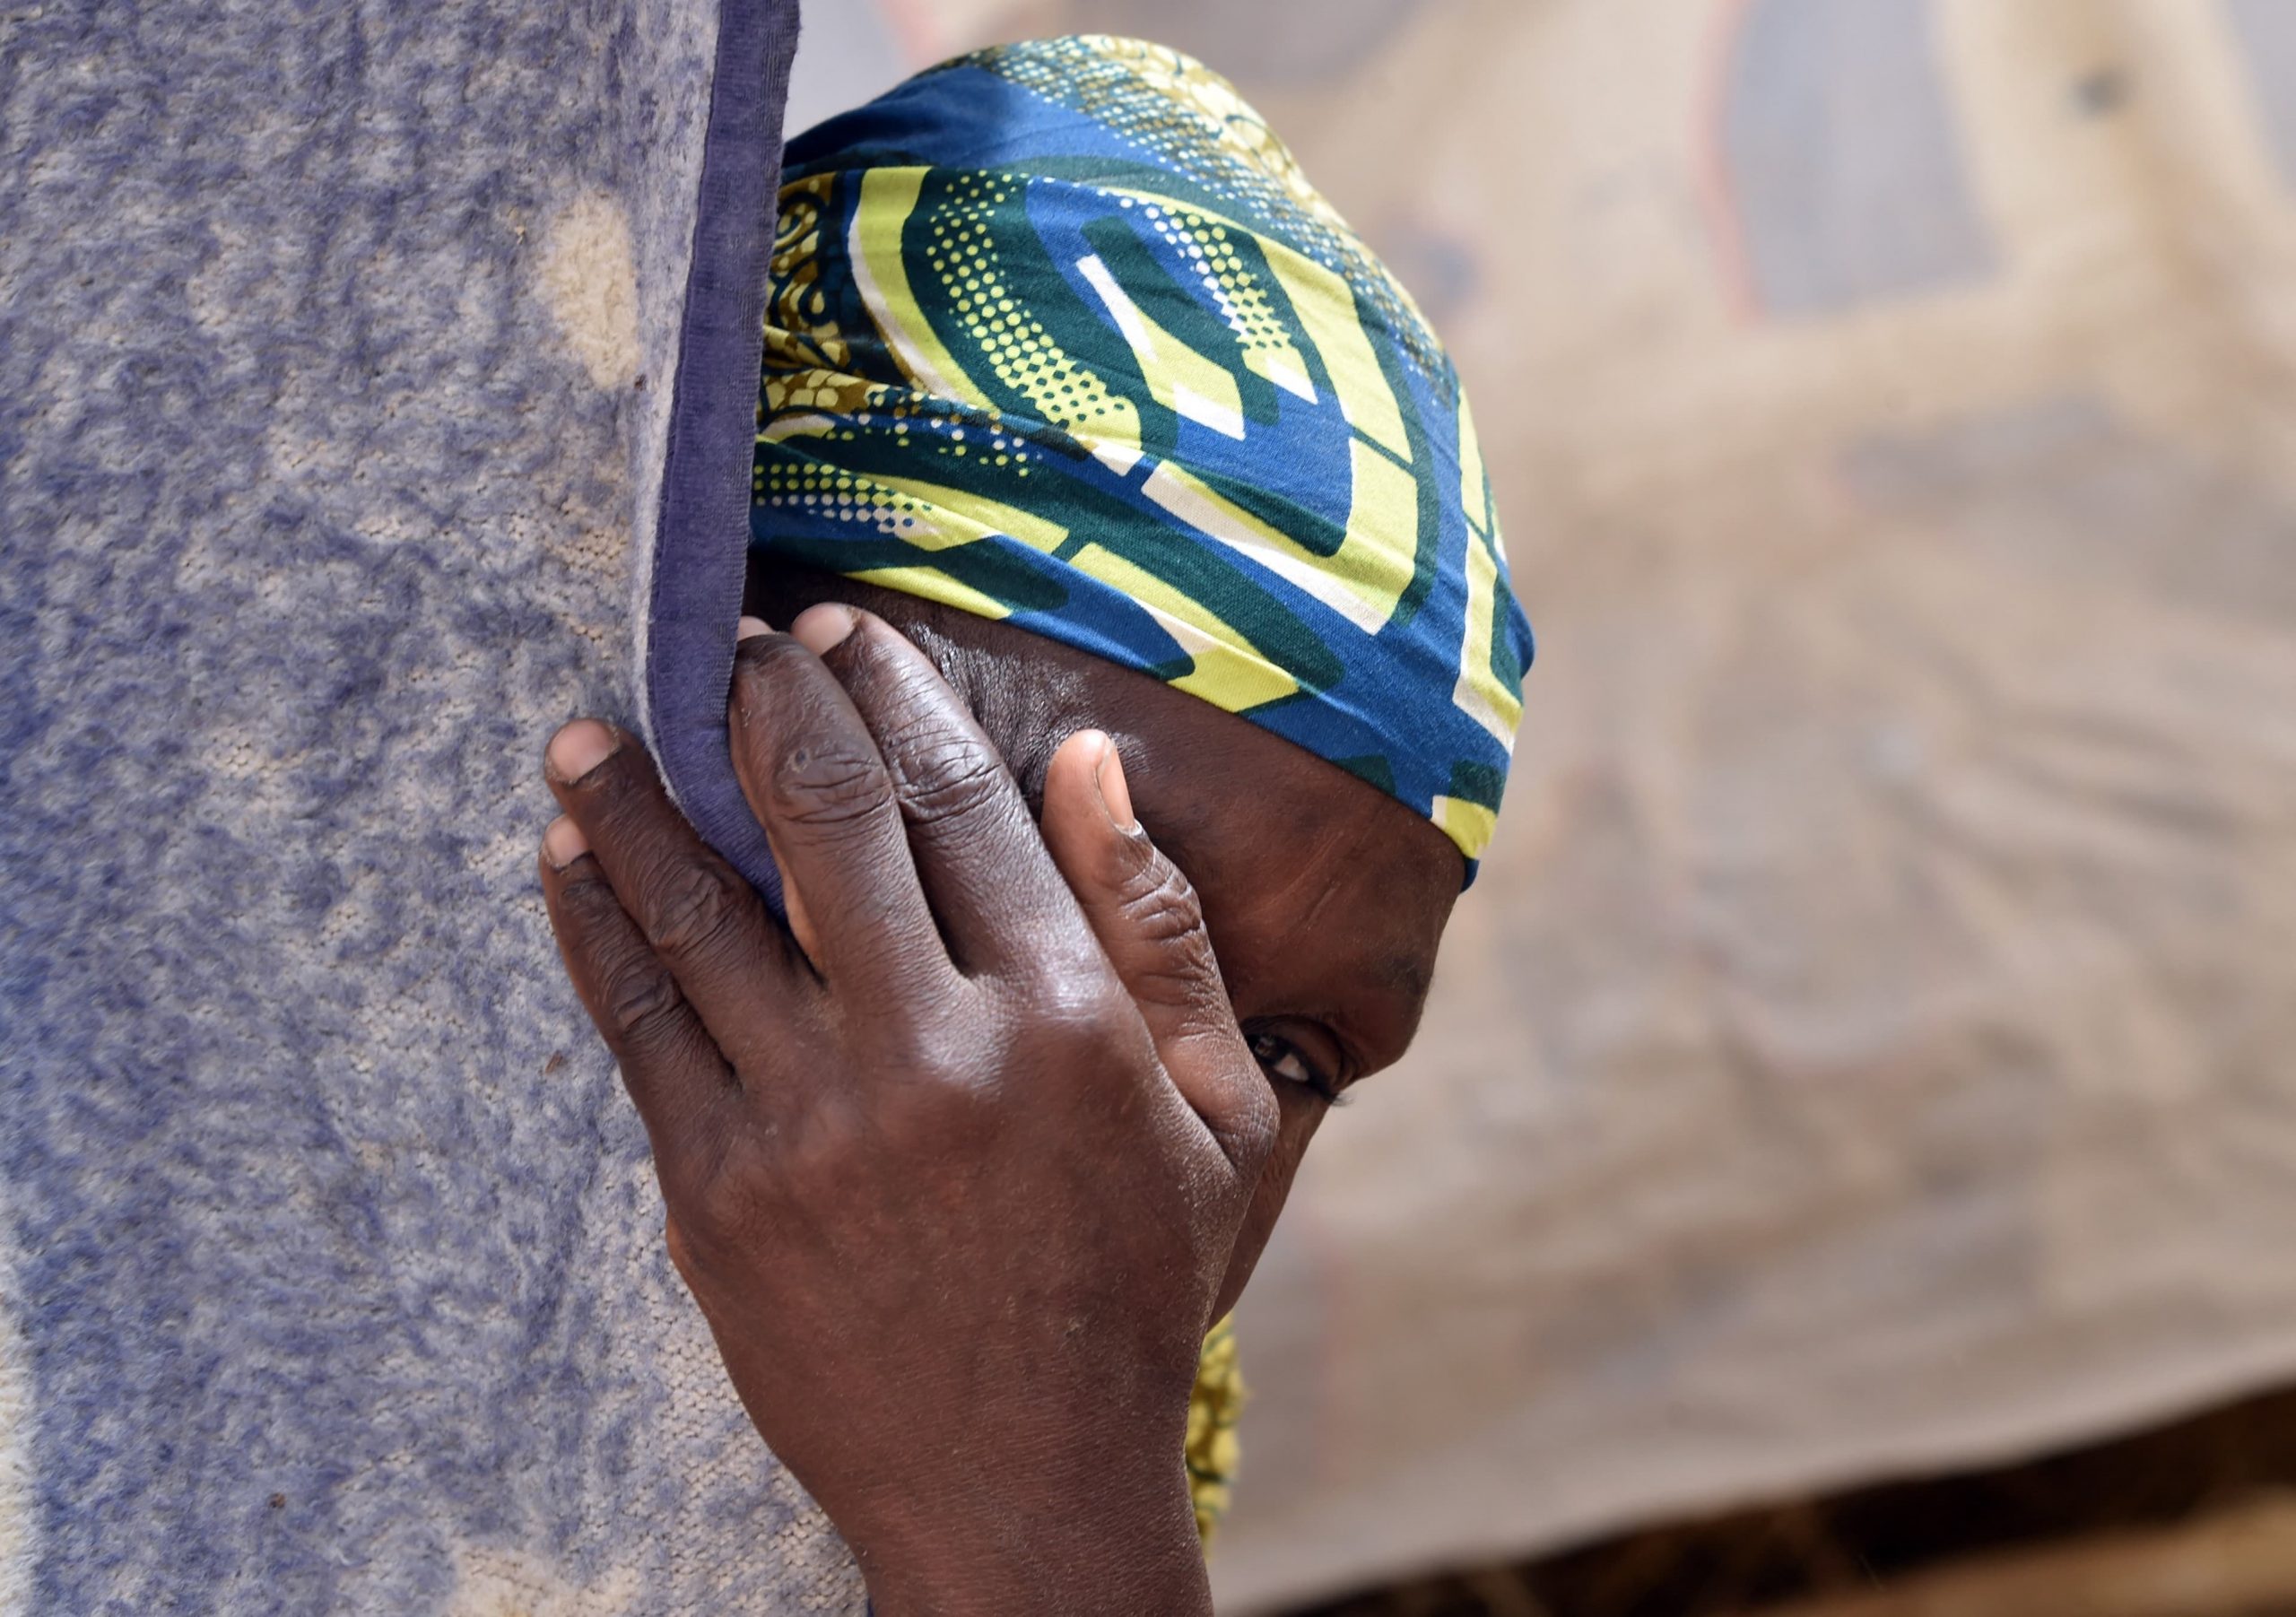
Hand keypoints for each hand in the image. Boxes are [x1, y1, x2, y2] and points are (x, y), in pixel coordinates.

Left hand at [535, 605, 1278, 1615]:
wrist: (1019, 1487)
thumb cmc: (1131, 1288)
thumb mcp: (1214, 1118)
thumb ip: (1161, 932)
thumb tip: (1096, 764)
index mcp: (1067, 1023)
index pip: (961, 802)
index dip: (895, 694)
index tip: (847, 635)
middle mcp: (934, 1056)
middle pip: (827, 822)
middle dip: (771, 706)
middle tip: (732, 643)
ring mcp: (811, 1127)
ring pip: (700, 912)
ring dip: (637, 802)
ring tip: (590, 728)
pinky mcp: (716, 1195)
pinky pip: (638, 1024)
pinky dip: (595, 926)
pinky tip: (568, 859)